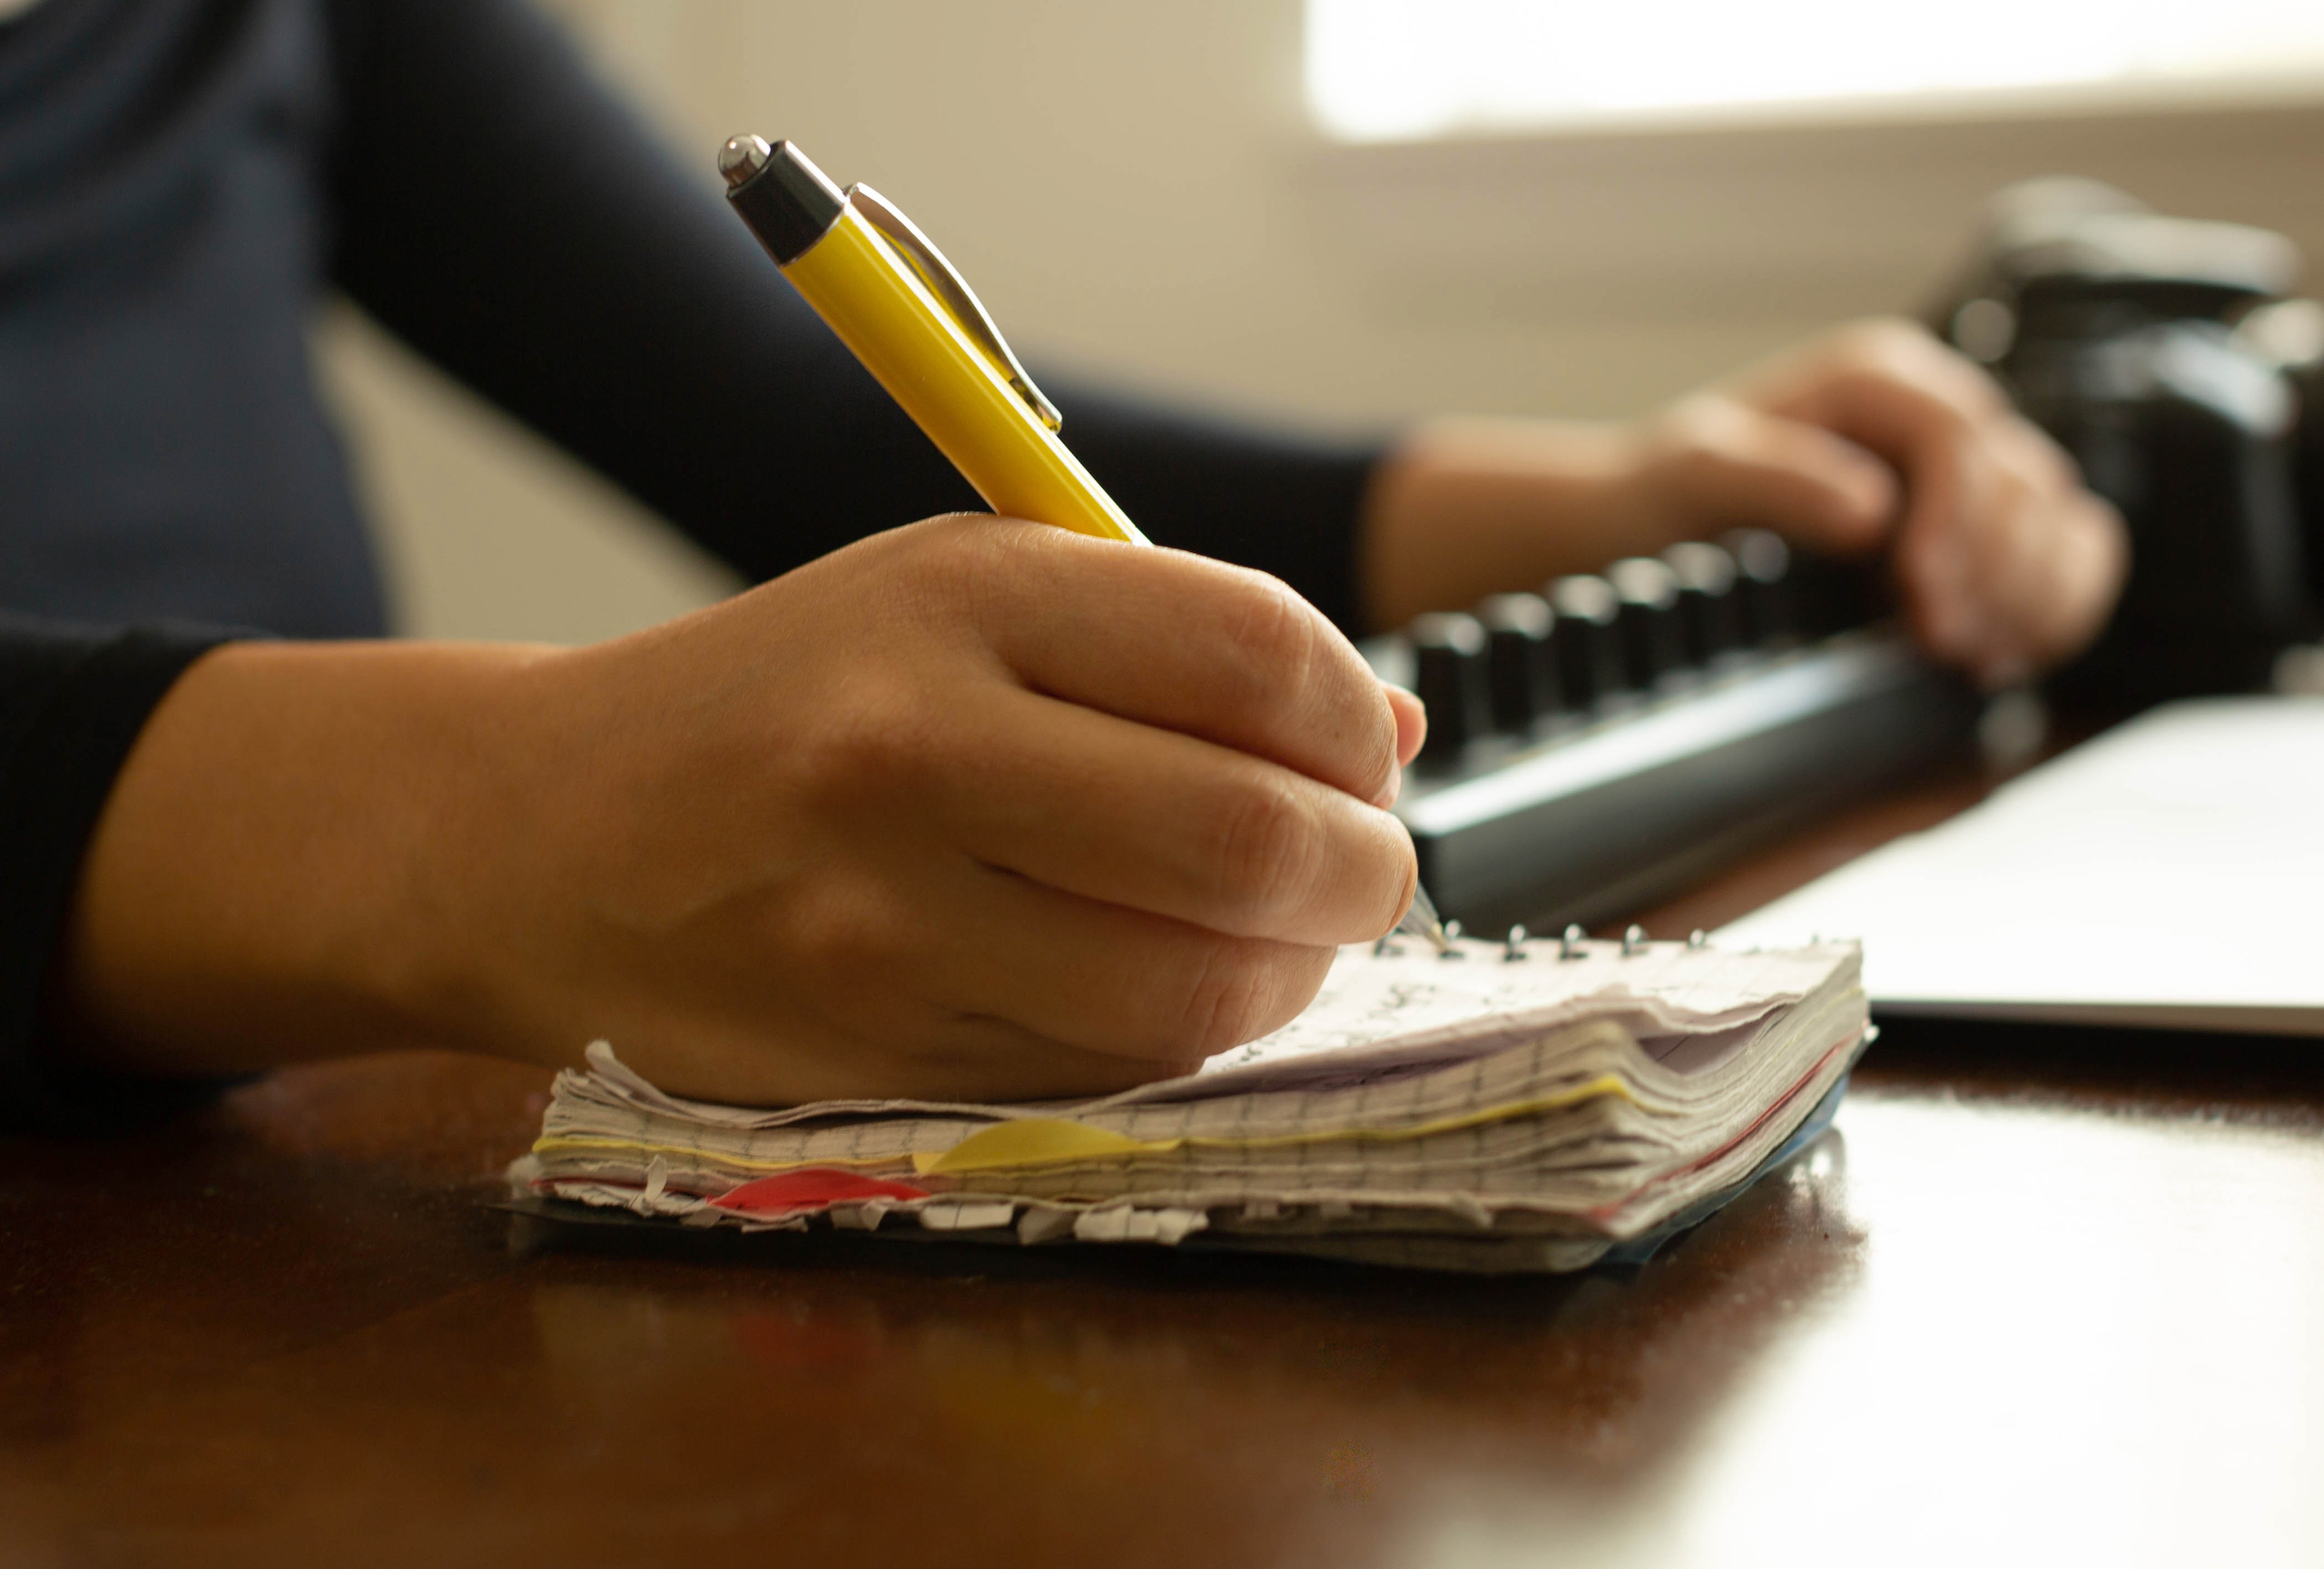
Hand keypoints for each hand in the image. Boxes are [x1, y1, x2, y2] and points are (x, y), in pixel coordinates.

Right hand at [61, 518, 1425, 1103]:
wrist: (546, 833)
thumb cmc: (789, 698)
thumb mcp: (959, 599)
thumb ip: (1172, 644)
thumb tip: (1394, 736)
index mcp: (953, 596)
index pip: (1252, 652)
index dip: (1354, 719)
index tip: (1363, 752)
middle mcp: (909, 751)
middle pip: (1247, 840)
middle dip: (1361, 870)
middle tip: (1363, 868)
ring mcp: (880, 923)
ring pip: (1195, 993)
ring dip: (1290, 974)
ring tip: (1278, 934)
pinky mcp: (866, 1053)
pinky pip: (1105, 1071)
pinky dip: (1179, 1036)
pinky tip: (1162, 982)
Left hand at [1361, 318, 2126, 685]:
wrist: (1650, 529)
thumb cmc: (1667, 492)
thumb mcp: (1695, 474)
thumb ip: (1775, 478)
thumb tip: (1869, 509)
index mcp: (1879, 383)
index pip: (1963, 438)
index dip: (1959, 516)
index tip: (1922, 589)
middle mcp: (1936, 416)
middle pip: (2026, 484)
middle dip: (1994, 569)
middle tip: (1942, 639)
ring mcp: (1969, 475)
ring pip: (2062, 522)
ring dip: (2032, 596)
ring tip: (1969, 653)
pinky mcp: (1982, 531)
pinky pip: (2068, 558)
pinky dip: (2052, 608)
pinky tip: (1999, 653)